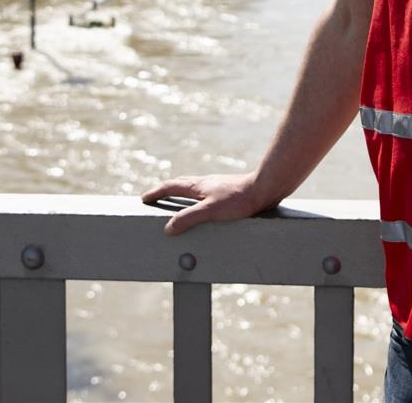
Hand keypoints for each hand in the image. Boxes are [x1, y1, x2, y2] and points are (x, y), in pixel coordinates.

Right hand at [141, 173, 270, 235]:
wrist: (266, 188)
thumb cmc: (239, 199)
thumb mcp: (210, 211)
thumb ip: (188, 218)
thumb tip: (168, 228)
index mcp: (198, 186)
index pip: (171, 186)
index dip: (156, 193)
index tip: (144, 198)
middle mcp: (206, 183)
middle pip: (181, 184)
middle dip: (166, 190)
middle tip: (157, 198)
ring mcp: (218, 186)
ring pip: (194, 188)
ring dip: (182, 193)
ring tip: (178, 203)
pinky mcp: (229, 192)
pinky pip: (206, 194)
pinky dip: (197, 198)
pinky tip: (206, 207)